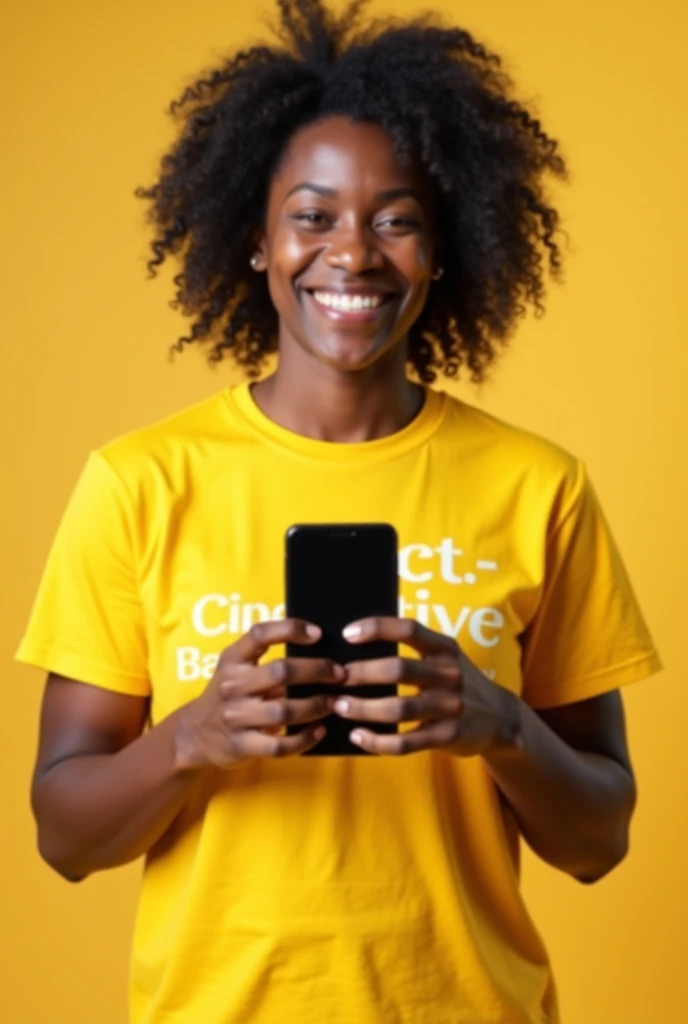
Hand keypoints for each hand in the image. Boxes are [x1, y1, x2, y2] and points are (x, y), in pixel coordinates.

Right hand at [175, 619, 343, 768]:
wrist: (196, 734)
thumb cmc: (228, 694)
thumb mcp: (236, 668)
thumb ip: (265, 659)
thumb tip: (319, 652)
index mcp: (232, 660)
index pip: (259, 634)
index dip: (290, 629)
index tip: (318, 634)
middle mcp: (232, 685)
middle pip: (281, 672)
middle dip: (317, 671)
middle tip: (340, 674)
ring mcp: (236, 717)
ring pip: (284, 710)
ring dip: (316, 705)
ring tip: (335, 702)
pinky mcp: (242, 745)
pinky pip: (280, 745)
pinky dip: (305, 738)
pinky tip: (320, 730)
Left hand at [334, 617, 517, 755]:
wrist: (500, 718)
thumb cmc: (456, 682)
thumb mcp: (446, 657)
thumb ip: (414, 650)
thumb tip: (357, 645)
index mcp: (445, 648)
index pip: (409, 629)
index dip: (377, 628)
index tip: (348, 634)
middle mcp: (449, 674)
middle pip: (399, 669)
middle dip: (362, 673)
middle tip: (336, 678)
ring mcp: (450, 707)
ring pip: (399, 708)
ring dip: (364, 708)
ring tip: (339, 707)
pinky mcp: (448, 736)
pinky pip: (406, 742)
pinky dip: (377, 741)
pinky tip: (357, 736)